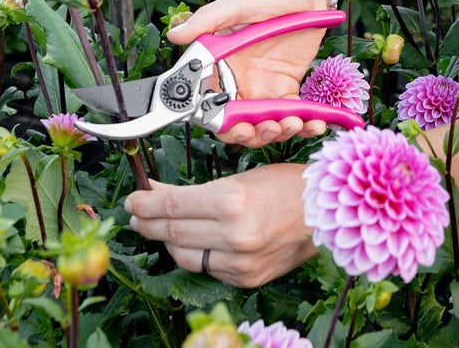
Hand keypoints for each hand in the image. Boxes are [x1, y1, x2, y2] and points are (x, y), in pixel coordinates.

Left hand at [124, 163, 315, 288]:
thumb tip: (157, 193)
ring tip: (160, 229)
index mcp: (231, 202)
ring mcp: (240, 262)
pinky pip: (208, 268)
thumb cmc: (286, 186)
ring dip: (167, 241)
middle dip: (148, 222)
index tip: (133, 199)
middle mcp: (234, 235)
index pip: (172, 206)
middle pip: (173, 231)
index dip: (145, 203)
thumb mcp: (238, 179)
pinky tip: (194, 242)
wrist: (325, 213)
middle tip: (137, 214)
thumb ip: (197, 192)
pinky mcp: (246, 278)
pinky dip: (196, 255)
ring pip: (185, 256)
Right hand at [168, 0, 329, 146]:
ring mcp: (263, 87)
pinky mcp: (287, 88)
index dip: (223, 123)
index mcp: (219, 64)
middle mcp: (237, 81)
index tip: (239, 127)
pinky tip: (315, 123)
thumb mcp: (240, 3)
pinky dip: (305, 124)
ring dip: (279, 132)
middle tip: (271, 128)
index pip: (211, 104)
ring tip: (296, 123)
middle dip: (252, 134)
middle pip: (236, 124)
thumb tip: (175, 35)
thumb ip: (208, 20)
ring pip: (263, 125)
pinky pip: (292, 114)